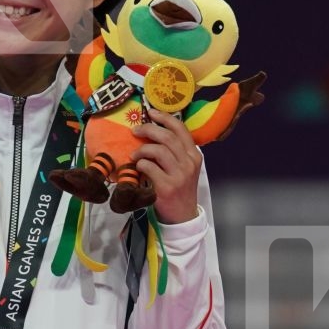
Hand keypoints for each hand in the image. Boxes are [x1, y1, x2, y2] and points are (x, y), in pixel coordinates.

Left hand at [131, 108, 201, 223]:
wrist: (182, 215)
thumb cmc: (179, 189)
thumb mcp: (184, 168)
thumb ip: (175, 152)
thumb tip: (153, 131)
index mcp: (194, 155)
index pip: (180, 129)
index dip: (164, 117)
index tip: (150, 112)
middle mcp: (189, 163)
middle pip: (167, 137)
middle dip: (148, 129)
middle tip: (135, 131)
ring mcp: (179, 175)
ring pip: (158, 150)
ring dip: (142, 149)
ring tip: (134, 155)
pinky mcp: (167, 187)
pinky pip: (149, 167)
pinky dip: (140, 164)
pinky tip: (138, 167)